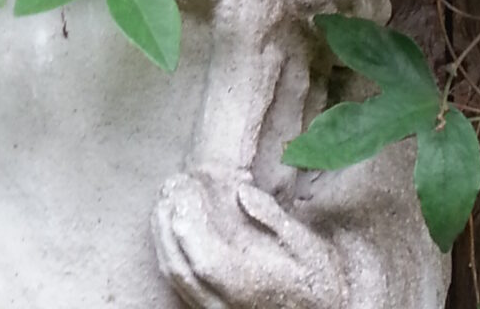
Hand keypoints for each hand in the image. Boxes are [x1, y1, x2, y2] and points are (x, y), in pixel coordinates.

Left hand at [153, 171, 345, 308]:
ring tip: (165, 198)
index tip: (184, 187)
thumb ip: (273, 218)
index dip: (187, 223)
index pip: (204, 259)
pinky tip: (171, 225)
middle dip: (168, 221)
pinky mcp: (210, 308)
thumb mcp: (306, 245)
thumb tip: (242, 190)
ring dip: (162, 235)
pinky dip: (168, 250)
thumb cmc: (317, 279)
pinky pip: (178, 281)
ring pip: (174, 276)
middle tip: (170, 184)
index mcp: (248, 286)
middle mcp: (224, 304)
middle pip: (179, 267)